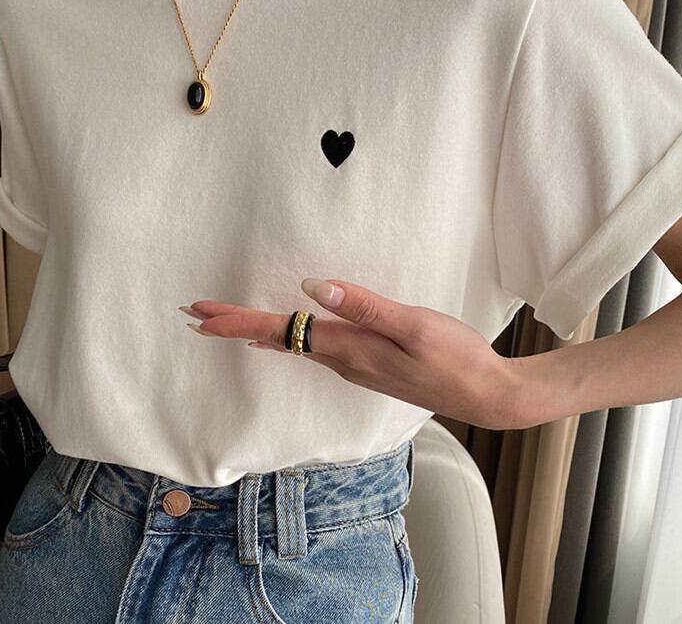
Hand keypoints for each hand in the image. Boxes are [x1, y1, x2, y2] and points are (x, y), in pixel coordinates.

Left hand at [180, 277, 517, 430]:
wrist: (484, 394)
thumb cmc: (454, 357)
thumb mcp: (411, 324)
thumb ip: (362, 306)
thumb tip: (310, 287)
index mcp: (349, 349)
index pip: (282, 331)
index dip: (239, 321)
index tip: (201, 314)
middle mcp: (345, 362)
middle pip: (279, 340)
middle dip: (236, 326)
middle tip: (197, 314)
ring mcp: (357, 367)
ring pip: (295, 346)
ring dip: (259, 332)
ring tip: (230, 323)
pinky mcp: (370, 365)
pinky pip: (316, 350)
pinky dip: (289, 339)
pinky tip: (286, 338)